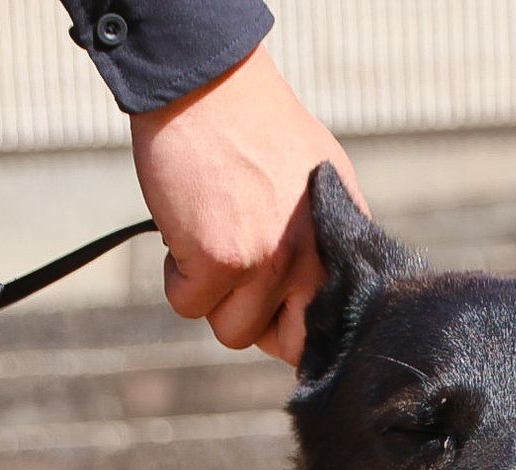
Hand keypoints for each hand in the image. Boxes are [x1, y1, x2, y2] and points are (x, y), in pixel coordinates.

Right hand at [129, 45, 364, 365]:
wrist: (209, 82)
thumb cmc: (257, 125)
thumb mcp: (322, 180)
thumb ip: (323, 240)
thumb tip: (314, 294)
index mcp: (340, 244)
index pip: (329, 327)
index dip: (294, 328)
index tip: (272, 313)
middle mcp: (312, 260)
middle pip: (278, 340)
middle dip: (249, 314)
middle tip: (231, 269)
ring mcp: (268, 262)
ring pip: (229, 329)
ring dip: (209, 294)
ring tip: (207, 238)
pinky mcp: (219, 259)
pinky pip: (187, 303)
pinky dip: (175, 275)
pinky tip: (184, 228)